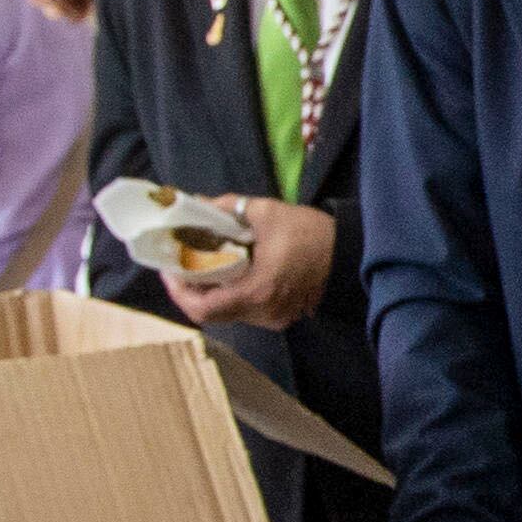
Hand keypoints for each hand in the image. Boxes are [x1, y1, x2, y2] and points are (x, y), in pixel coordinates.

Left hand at [165, 197, 335, 331]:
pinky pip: (244, 312)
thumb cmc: (311, 232)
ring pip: (227, 314)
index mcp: (256, 291)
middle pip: (211, 313)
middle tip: (182, 267)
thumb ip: (225, 207)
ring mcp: (273, 318)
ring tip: (203, 269)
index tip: (170, 268)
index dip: (179, 291)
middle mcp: (262, 312)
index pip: (202, 308)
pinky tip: (229, 276)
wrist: (351, 251)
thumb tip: (193, 203)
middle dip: (190, 292)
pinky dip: (230, 297)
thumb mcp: (266, 212)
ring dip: (210, 295)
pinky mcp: (281, 317)